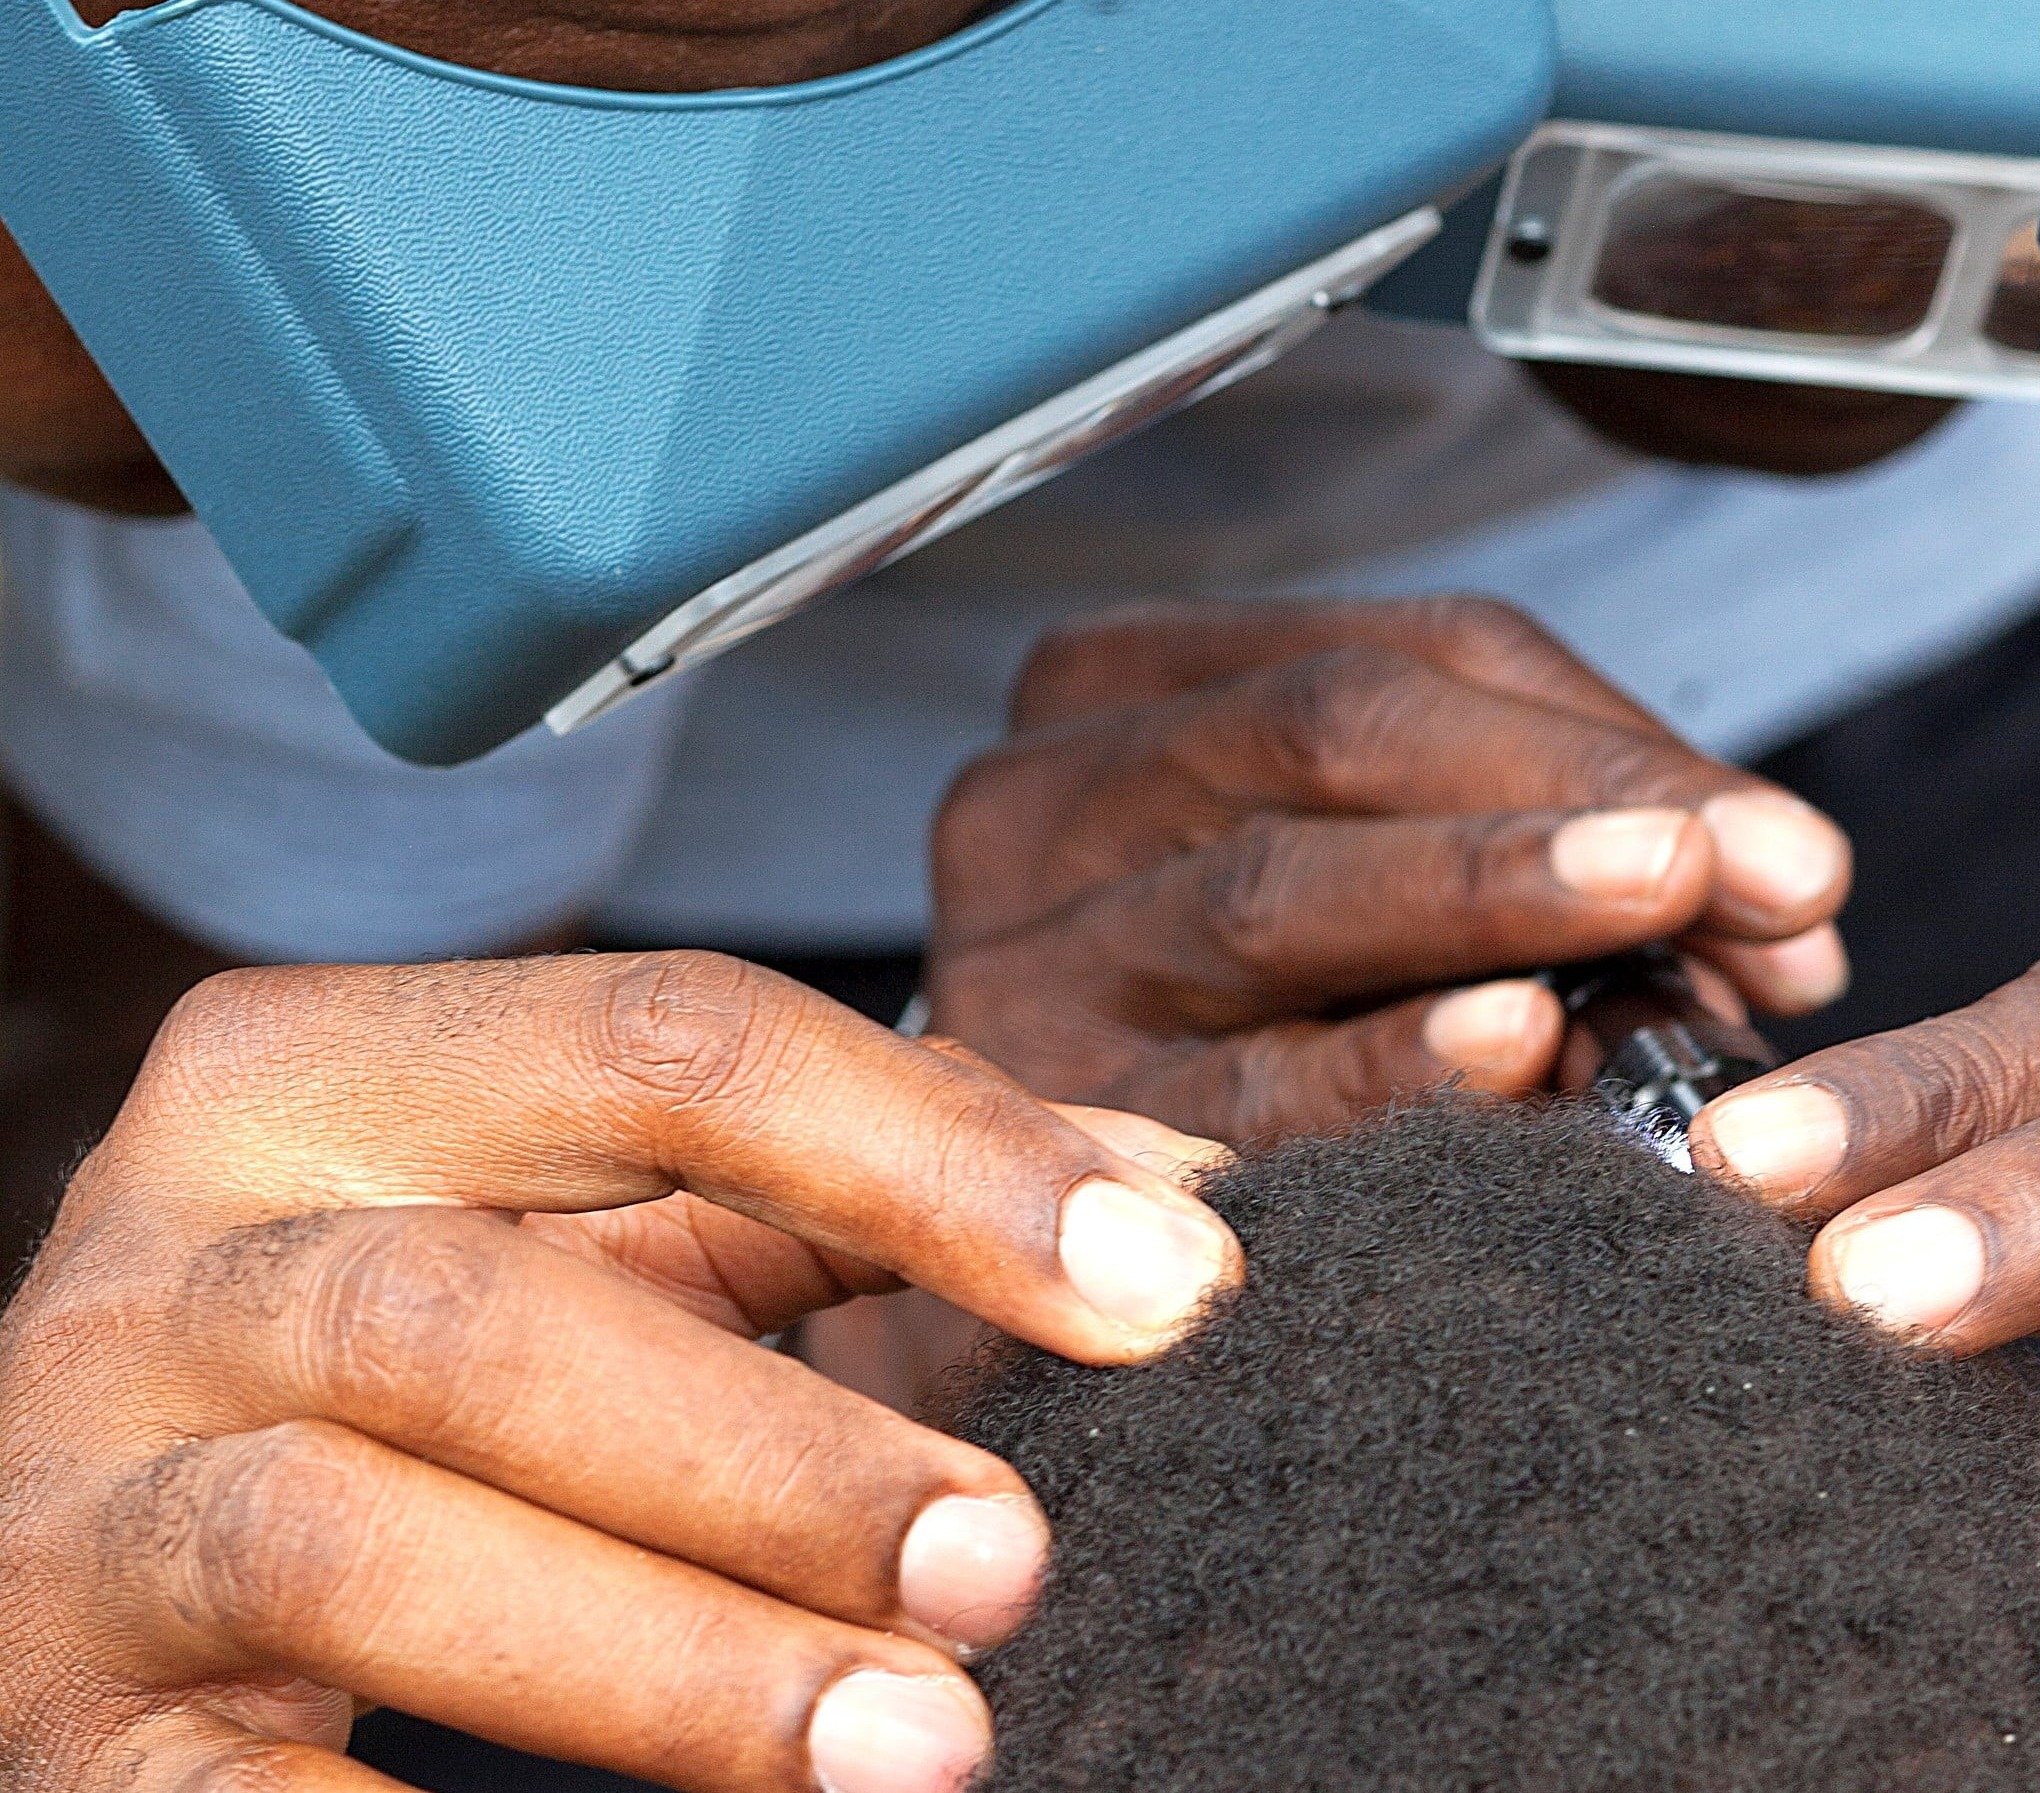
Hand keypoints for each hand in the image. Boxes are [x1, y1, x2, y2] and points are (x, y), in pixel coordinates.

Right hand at [0, 952, 1237, 1791]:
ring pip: (350, 1548)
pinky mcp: (58, 1733)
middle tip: (1016, 1569)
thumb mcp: (609, 1220)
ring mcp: (82, 1507)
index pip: (664, 1045)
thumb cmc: (422, 1349)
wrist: (80, 1518)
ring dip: (665, 1664)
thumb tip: (1179, 1196)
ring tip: (923, 1751)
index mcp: (323, 1074)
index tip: (1175, 1284)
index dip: (937, 1158)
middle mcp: (167, 1263)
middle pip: (474, 1322)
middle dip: (777, 1459)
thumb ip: (866, 1183)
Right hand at [925, 596, 1852, 1139]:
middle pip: (1342, 732)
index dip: (1618, 740)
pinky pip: (1230, 1091)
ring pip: (1278, 886)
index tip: (1796, 855)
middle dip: (1583, 800)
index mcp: (1131, 692)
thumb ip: (1535, 859)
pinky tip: (1507, 1053)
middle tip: (1777, 877)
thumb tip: (1787, 919)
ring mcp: (1026, 964)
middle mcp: (1051, 801)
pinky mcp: (1031, 1134)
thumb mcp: (1353, 888)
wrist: (998, 1253)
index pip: (1412, 654)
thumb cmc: (1224, 1045)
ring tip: (1669, 930)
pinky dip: (1383, 1067)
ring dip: (1499, 900)